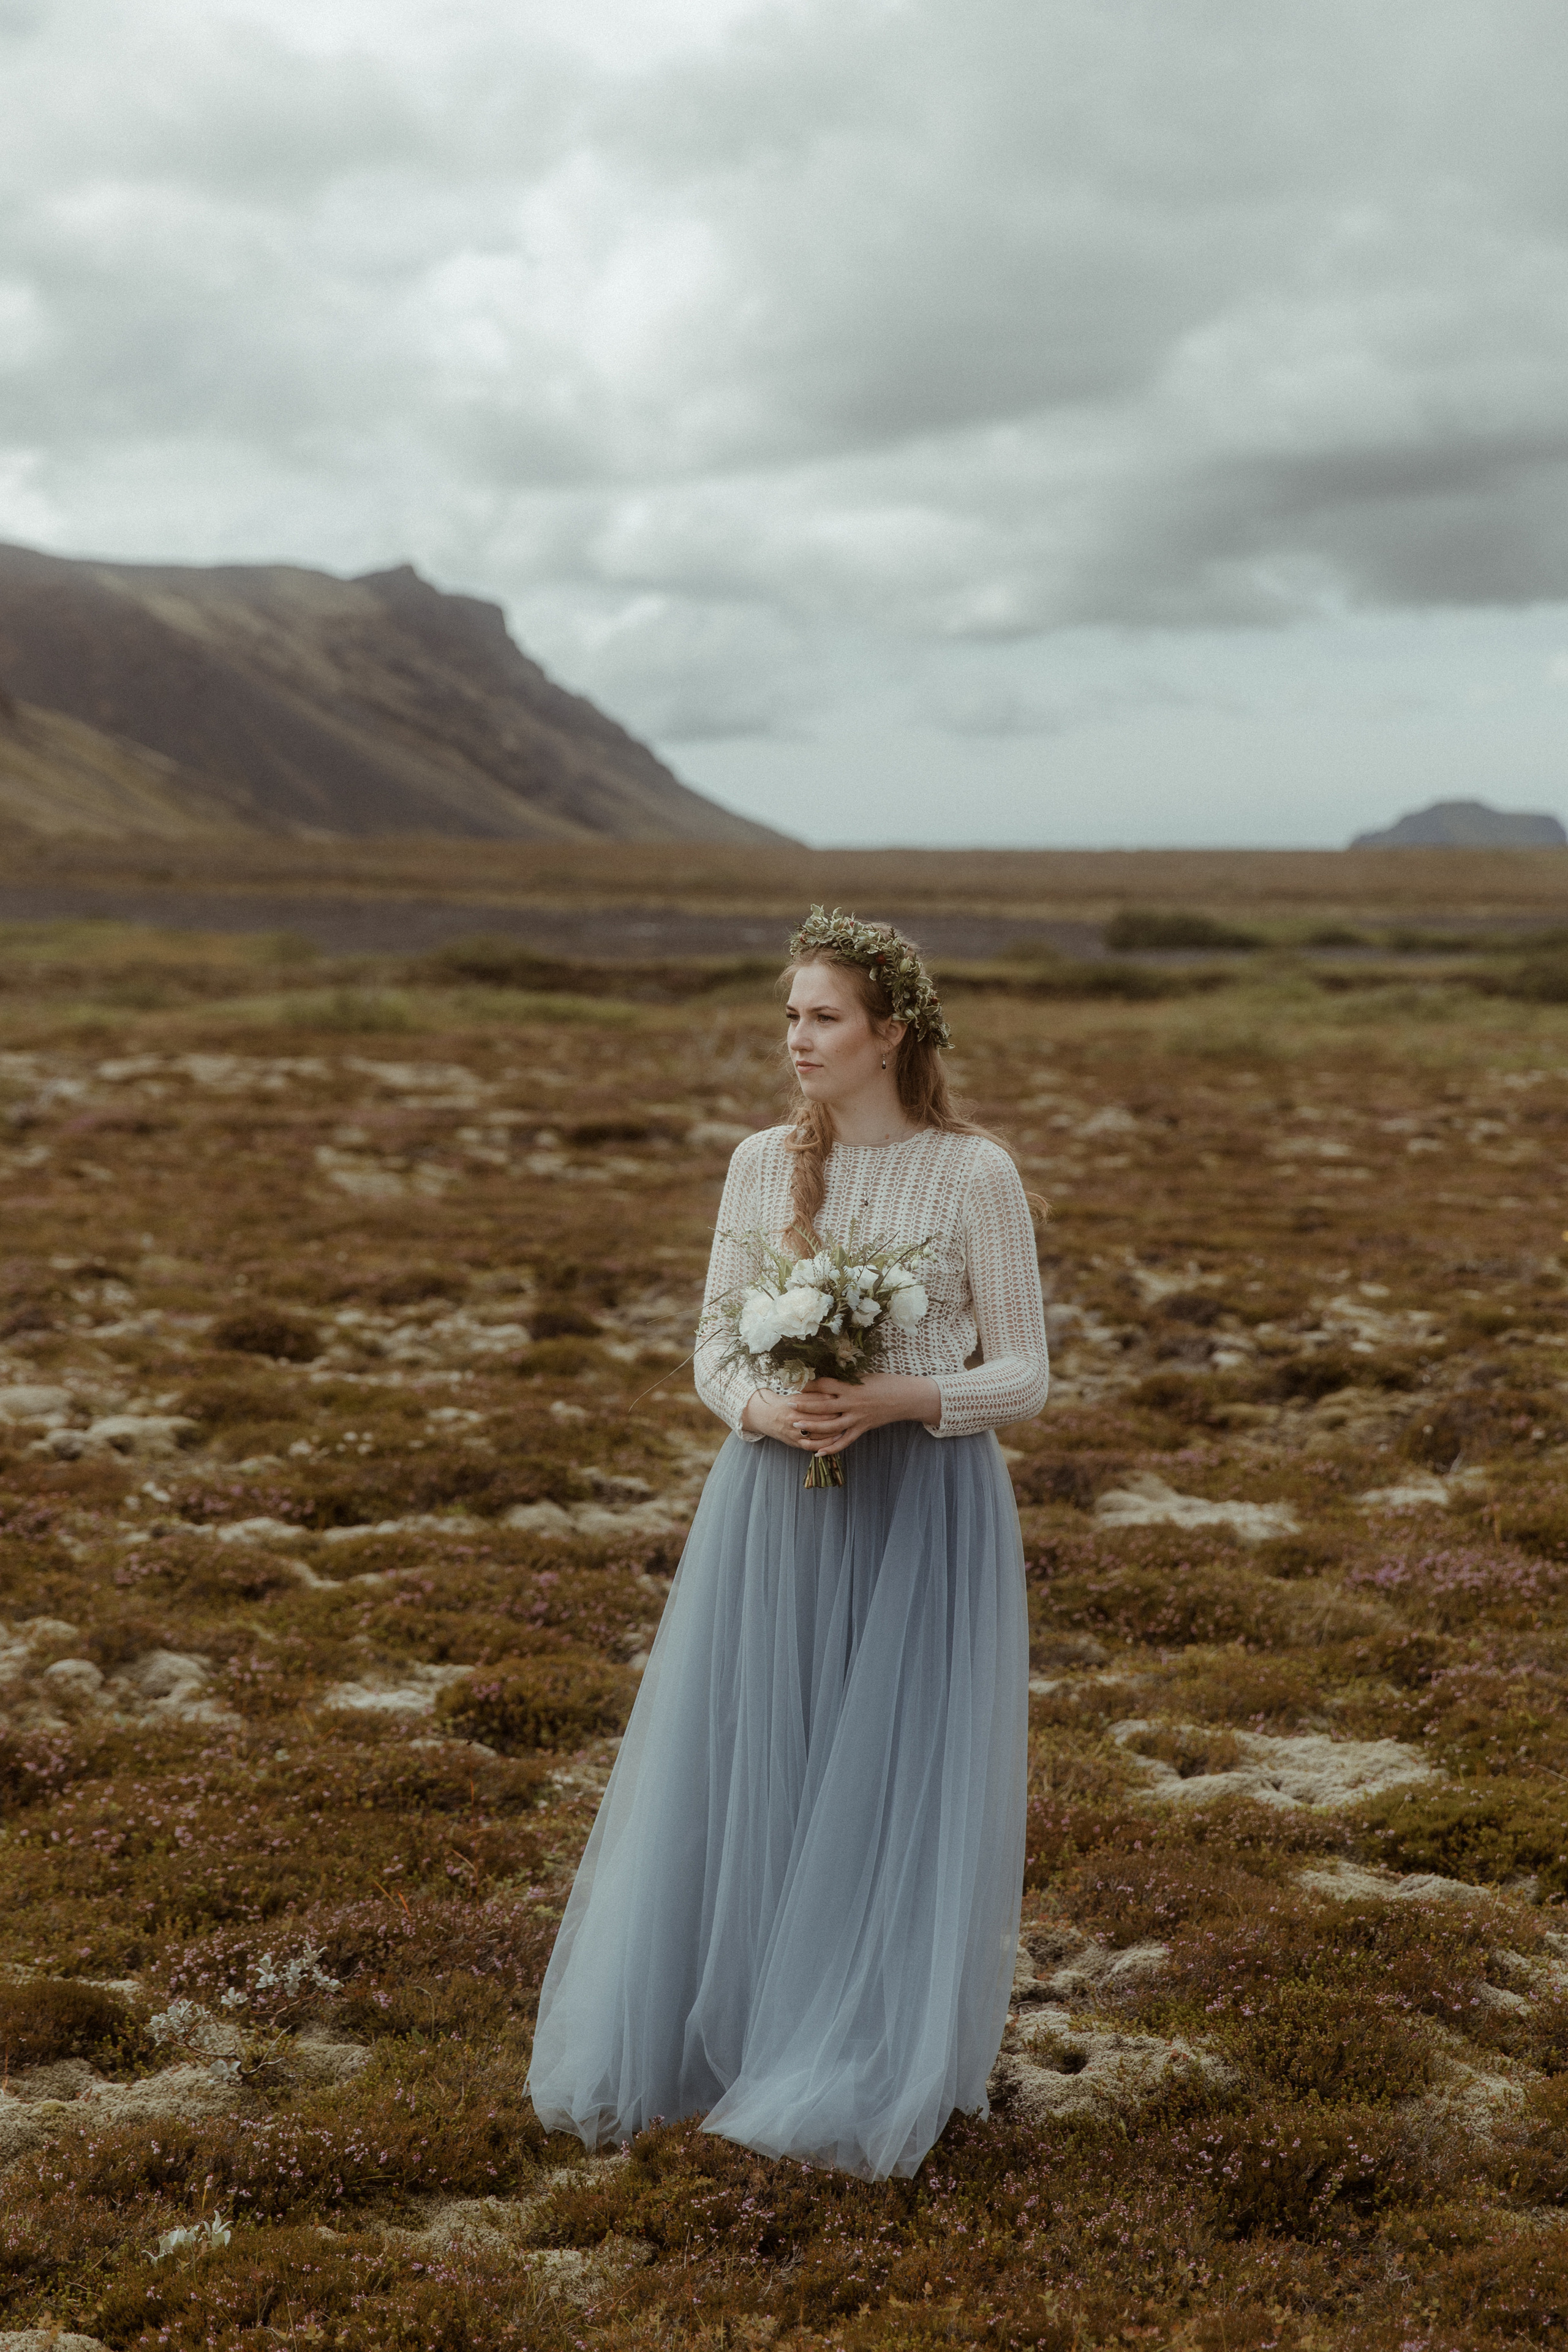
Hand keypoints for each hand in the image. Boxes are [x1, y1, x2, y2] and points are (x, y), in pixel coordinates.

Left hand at [742, 1373, 940, 1454]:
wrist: (906, 1397)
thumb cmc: (885, 1383)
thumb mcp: (864, 1377)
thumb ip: (846, 1380)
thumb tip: (828, 1378)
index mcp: (852, 1386)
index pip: (825, 1384)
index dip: (810, 1385)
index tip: (798, 1384)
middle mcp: (852, 1403)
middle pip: (823, 1405)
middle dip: (805, 1405)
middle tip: (789, 1405)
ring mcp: (857, 1418)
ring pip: (830, 1426)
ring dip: (812, 1427)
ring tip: (796, 1427)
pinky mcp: (862, 1429)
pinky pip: (844, 1441)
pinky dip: (831, 1448)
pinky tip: (818, 1453)